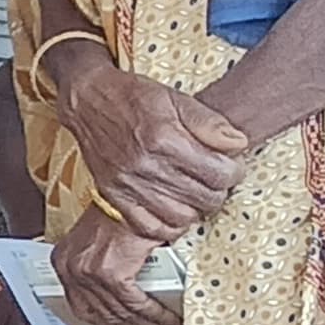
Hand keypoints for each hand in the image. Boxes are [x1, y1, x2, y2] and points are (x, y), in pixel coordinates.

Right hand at [52, 48, 247, 242]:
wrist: (87, 100)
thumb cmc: (132, 96)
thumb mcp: (176, 98)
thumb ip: (209, 122)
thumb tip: (237, 144)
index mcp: (164, 139)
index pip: (220, 173)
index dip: (234, 171)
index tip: (230, 165)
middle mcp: (145, 166)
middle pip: (205, 198)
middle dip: (218, 188)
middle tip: (213, 176)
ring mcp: (127, 184)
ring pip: (183, 217)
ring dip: (195, 207)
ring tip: (194, 191)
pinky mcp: (113, 195)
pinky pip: (151, 227)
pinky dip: (168, 223)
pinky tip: (172, 206)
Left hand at [52, 209, 181, 324]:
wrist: (141, 188)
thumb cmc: (132, 209)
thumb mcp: (113, 241)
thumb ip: (118, 268)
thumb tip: (137, 296)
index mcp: (68, 263)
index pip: (93, 311)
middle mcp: (71, 268)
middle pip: (109, 318)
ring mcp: (86, 271)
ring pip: (123, 315)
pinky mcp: (107, 271)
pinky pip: (134, 305)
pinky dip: (157, 318)